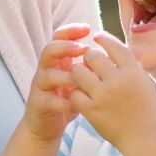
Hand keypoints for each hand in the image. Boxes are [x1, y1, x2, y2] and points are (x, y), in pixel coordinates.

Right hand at [21, 24, 91, 142]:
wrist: (46, 126)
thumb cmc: (68, 100)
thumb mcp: (80, 80)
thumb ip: (91, 67)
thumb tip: (116, 52)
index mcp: (58, 61)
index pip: (59, 37)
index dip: (71, 30)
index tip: (88, 28)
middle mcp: (46, 70)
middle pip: (49, 50)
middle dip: (65, 46)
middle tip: (82, 48)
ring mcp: (40, 87)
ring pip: (48, 75)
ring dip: (65, 76)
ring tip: (81, 80)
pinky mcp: (39, 104)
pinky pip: (48, 100)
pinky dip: (62, 101)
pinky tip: (75, 103)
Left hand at [68, 31, 155, 144]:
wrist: (145, 137)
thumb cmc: (147, 108)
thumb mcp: (144, 81)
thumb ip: (129, 65)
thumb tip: (111, 47)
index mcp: (133, 71)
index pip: (113, 45)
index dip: (103, 38)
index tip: (97, 37)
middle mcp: (118, 81)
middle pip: (92, 55)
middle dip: (88, 56)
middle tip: (89, 61)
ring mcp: (103, 96)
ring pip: (79, 71)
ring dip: (79, 71)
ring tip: (82, 76)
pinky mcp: (92, 111)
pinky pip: (75, 93)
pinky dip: (77, 92)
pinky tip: (82, 93)